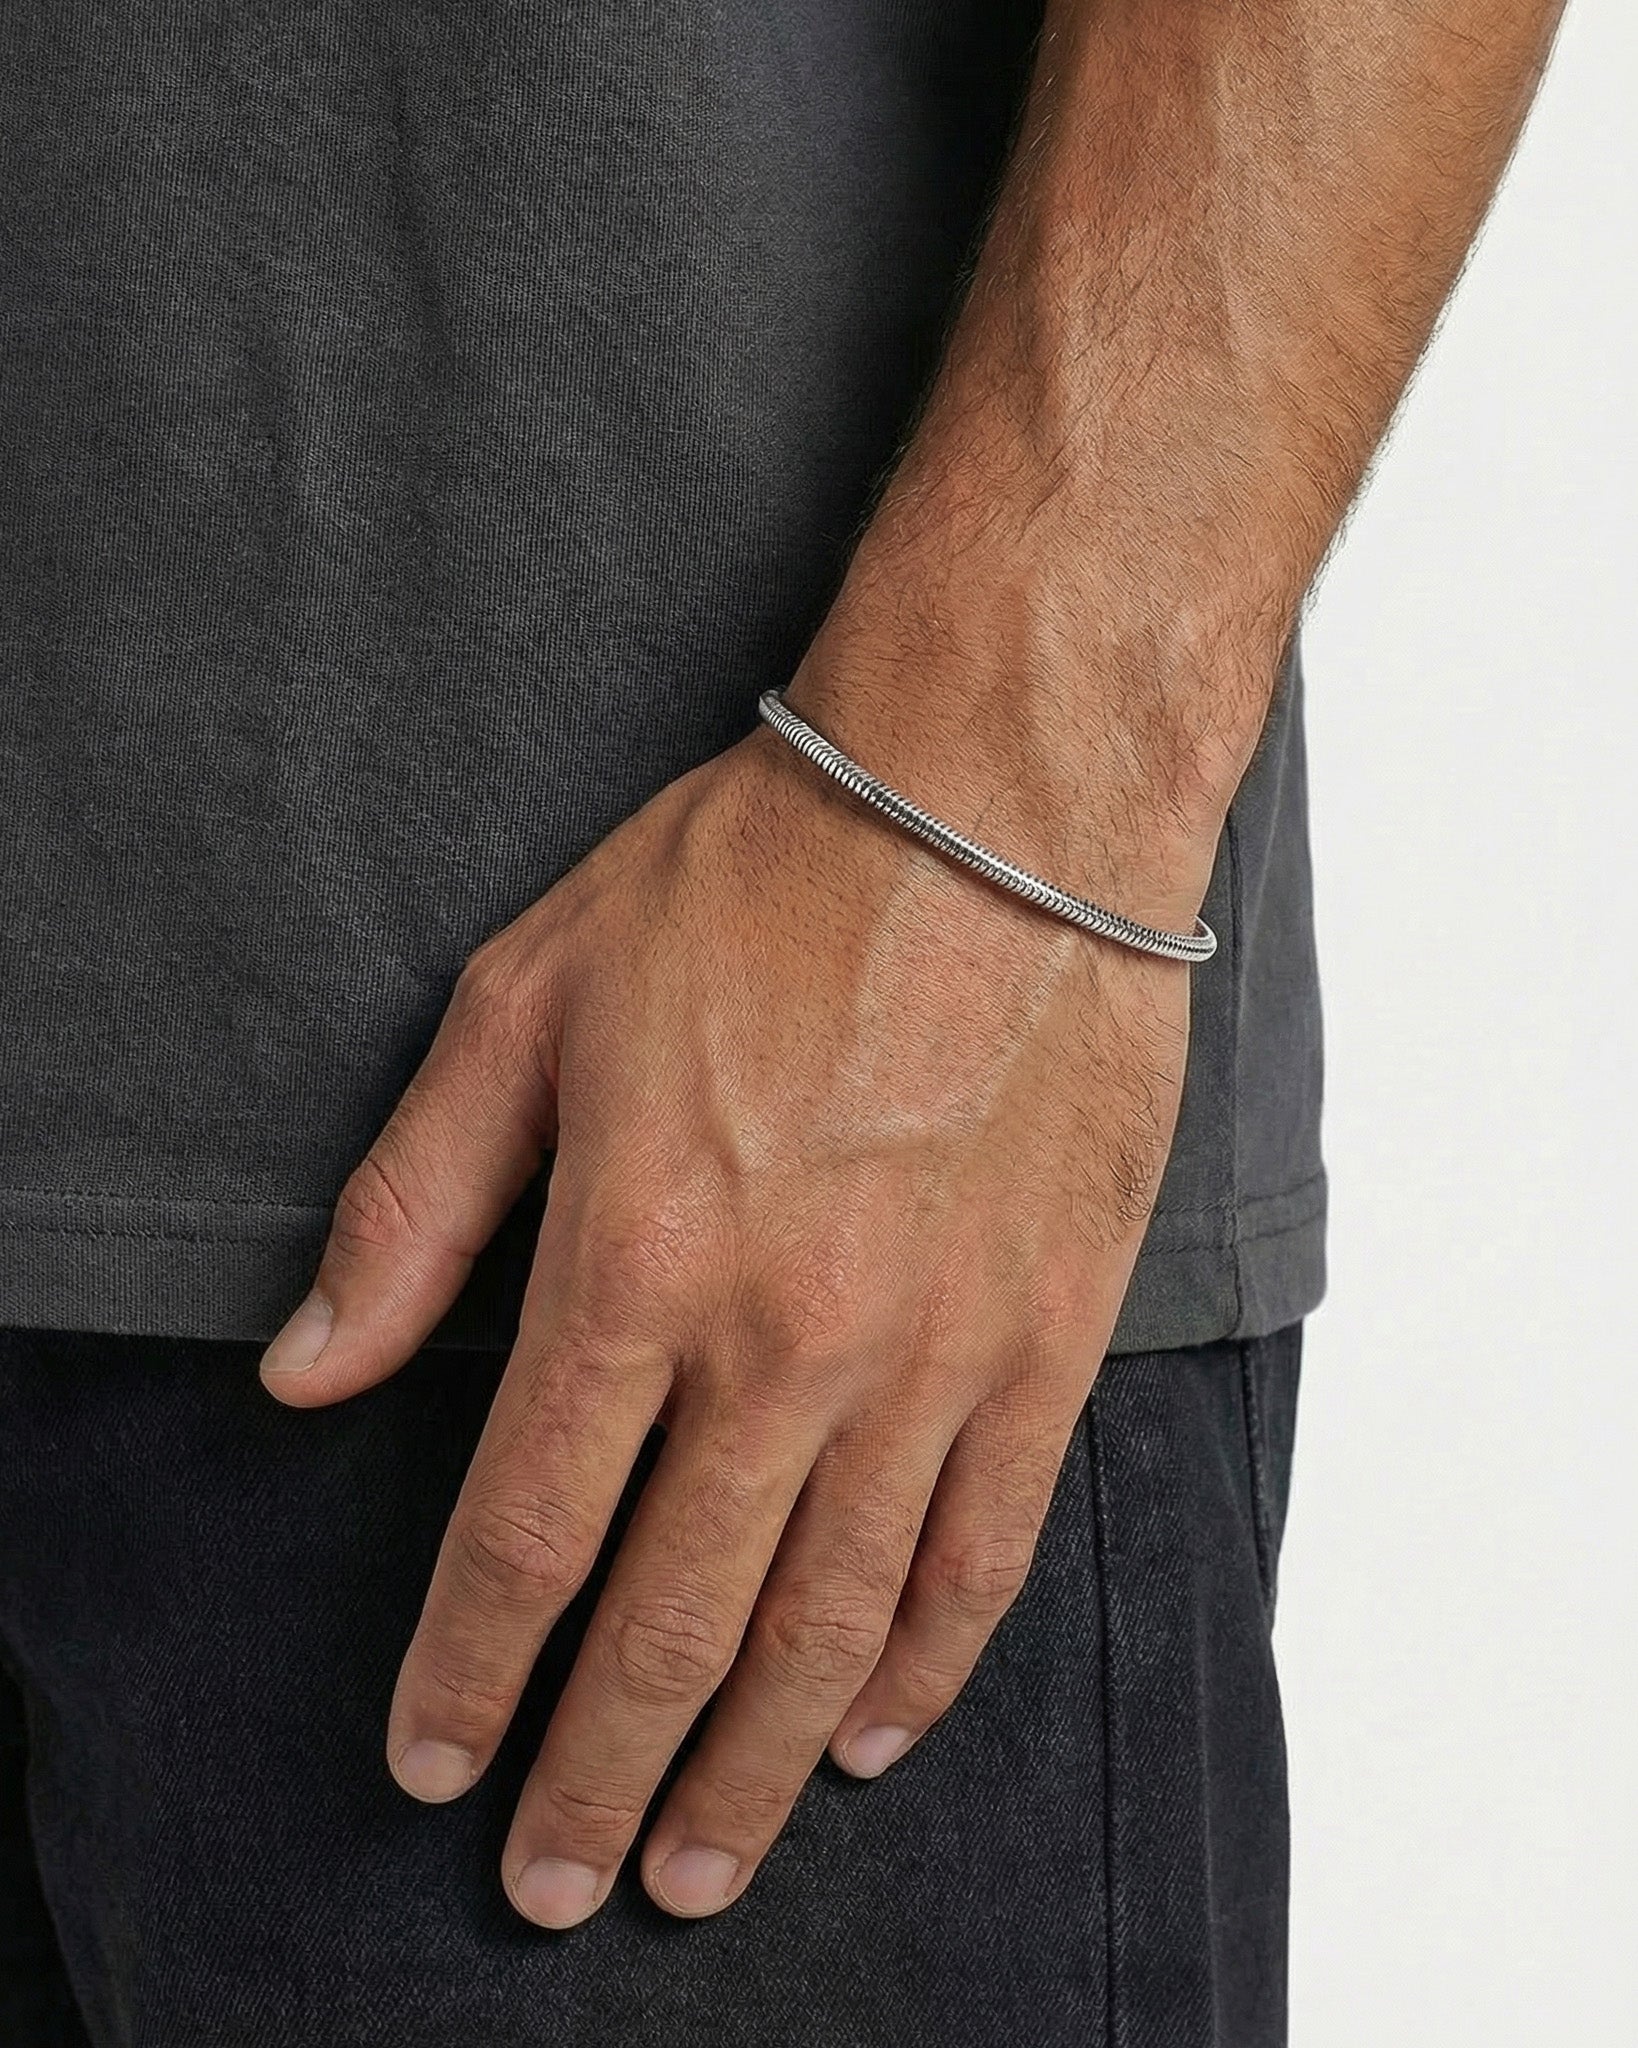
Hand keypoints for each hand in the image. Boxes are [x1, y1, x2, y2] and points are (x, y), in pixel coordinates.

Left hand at [259, 671, 1209, 1926]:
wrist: (996, 801)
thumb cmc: (756, 877)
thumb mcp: (530, 1000)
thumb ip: (415, 1204)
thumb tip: (308, 1371)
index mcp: (637, 1258)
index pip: (526, 1532)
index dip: (468, 1673)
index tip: (435, 1765)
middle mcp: (788, 1340)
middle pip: (672, 1619)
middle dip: (601, 1772)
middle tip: (561, 1883)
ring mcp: (934, 1350)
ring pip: (830, 1621)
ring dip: (751, 1765)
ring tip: (701, 1865)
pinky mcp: (1048, 1333)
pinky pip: (984, 1547)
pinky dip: (923, 1664)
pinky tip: (871, 1735)